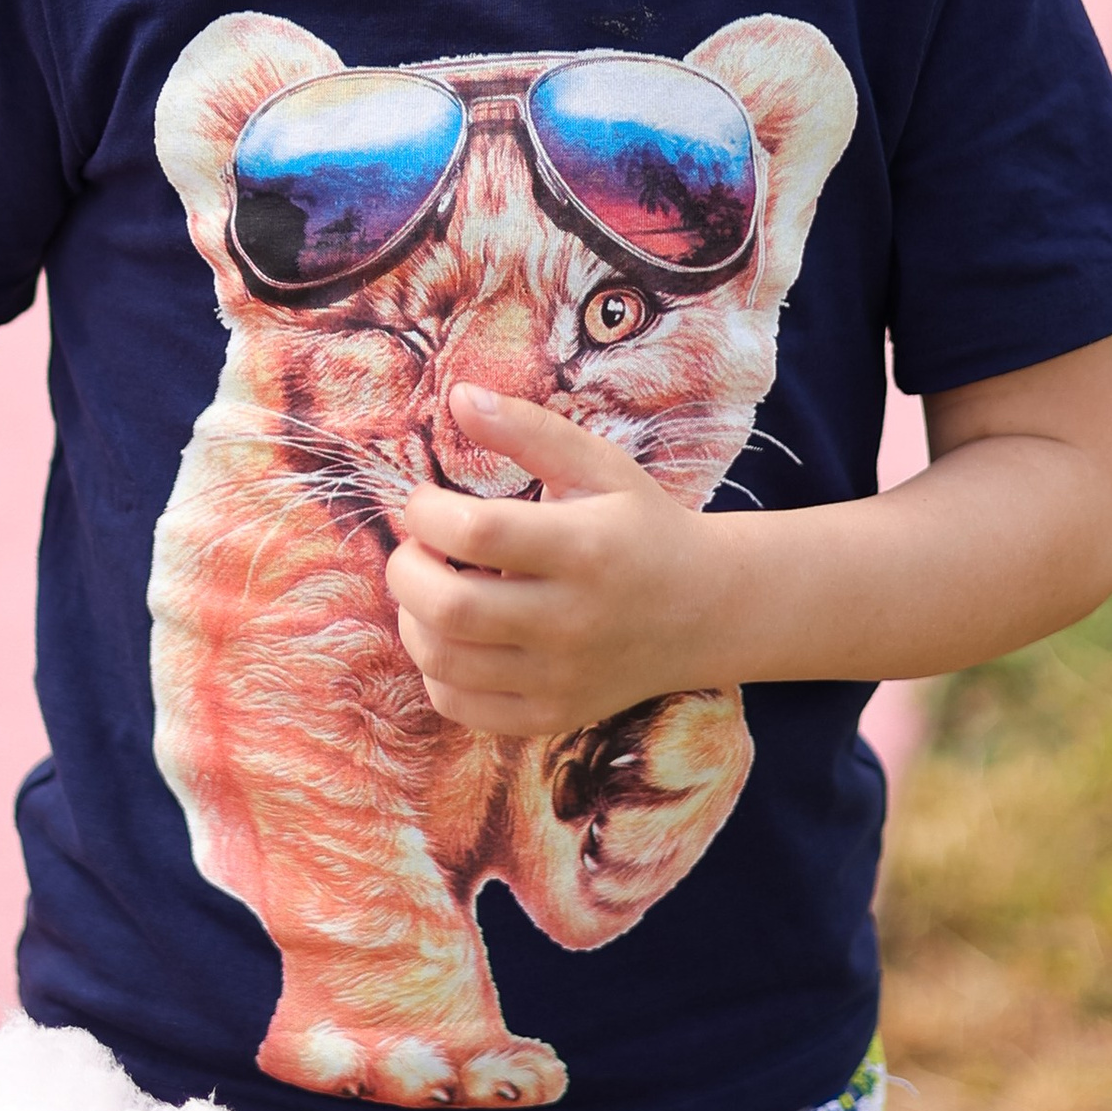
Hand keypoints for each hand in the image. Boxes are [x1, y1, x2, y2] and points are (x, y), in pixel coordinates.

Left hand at [384, 386, 729, 737]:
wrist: (706, 610)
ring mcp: (562, 676)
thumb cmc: (640, 526)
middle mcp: (573, 620)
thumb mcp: (598, 466)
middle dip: (405, 570)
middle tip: (415, 549)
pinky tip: (452, 636)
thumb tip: (457, 395)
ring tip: (430, 588)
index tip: (425, 501)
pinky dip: (435, 671)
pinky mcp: (552, 714)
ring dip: (412, 619)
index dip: (426, 512)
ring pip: (444, 662)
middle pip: (449, 608)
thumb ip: (528, 428)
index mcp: (585, 547)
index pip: (478, 533)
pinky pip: (460, 706)